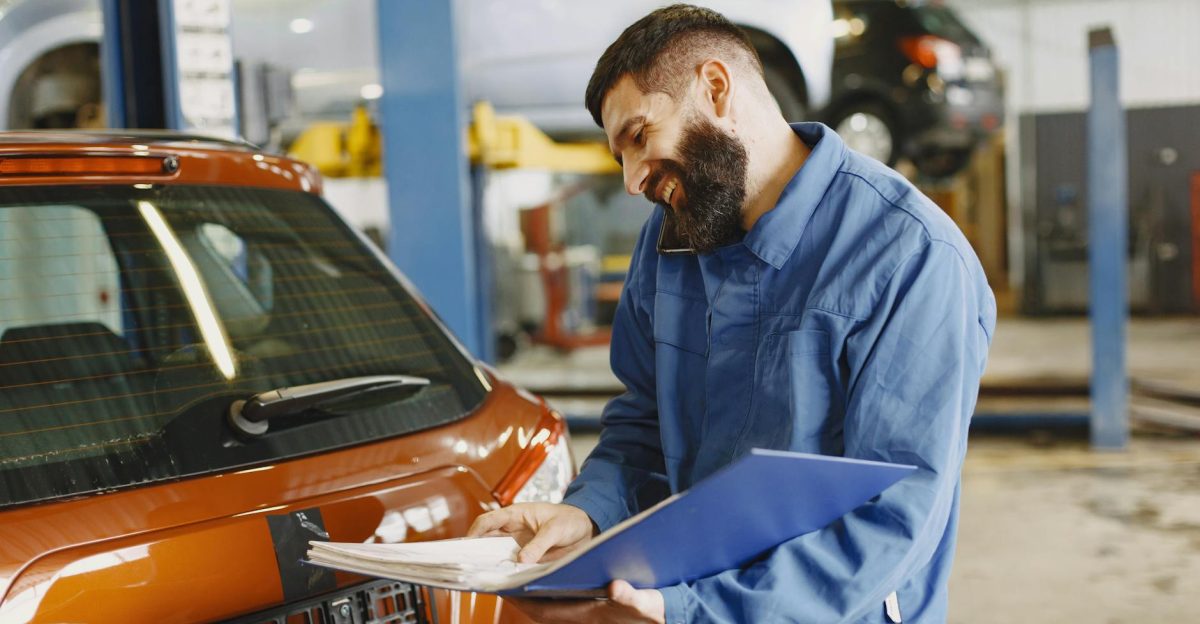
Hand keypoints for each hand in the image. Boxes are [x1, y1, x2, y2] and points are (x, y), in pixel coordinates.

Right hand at [468, 502, 596, 562]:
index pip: (488, 521)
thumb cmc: (570, 519)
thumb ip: (539, 544)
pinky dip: (506, 571)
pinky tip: (504, 579)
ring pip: (497, 554)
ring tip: (485, 574)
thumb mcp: (556, 529)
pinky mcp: (526, 557)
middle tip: (471, 564)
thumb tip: (522, 559)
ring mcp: (518, 544)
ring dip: (492, 563)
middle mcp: (513, 530)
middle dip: (477, 551)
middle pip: (487, 539)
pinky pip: (511, 565)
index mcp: (516, 515)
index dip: (475, 532)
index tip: (467, 545)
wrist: (586, 529)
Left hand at [505, 580, 665, 623]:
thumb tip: (617, 588)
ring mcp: (586, 612)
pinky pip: (563, 600)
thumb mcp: (645, 603)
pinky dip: (552, 590)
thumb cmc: (652, 610)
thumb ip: (632, 597)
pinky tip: (549, 576)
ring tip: (520, 575)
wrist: (663, 614)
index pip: (547, 611)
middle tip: (504, 580)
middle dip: (523, 596)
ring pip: (552, 604)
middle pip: (544, 608)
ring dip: (536, 592)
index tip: (507, 590)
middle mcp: (582, 616)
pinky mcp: (592, 606)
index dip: (525, 602)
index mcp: (589, 615)